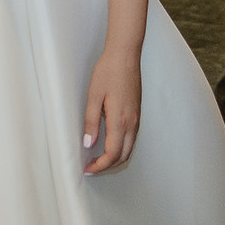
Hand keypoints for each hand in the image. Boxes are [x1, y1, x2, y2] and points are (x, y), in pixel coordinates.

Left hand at [82, 50, 141, 174]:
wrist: (125, 56)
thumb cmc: (108, 72)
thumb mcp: (94, 96)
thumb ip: (91, 121)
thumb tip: (88, 144)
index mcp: (120, 120)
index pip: (113, 154)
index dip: (100, 166)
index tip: (88, 169)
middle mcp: (132, 123)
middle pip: (123, 156)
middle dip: (108, 166)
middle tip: (91, 167)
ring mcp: (136, 119)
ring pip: (129, 149)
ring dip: (115, 159)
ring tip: (97, 159)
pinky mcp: (137, 114)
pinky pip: (131, 139)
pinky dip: (121, 149)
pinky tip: (109, 144)